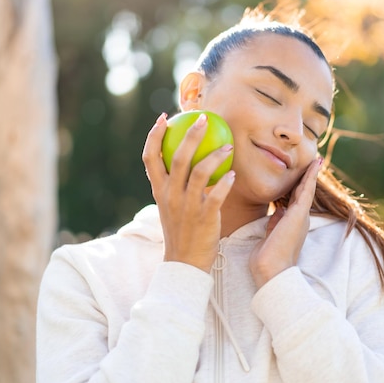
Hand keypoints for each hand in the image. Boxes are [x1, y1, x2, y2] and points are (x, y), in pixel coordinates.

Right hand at [142, 113, 235, 272]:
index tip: (163, 118)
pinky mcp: (204, 218)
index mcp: (159, 190)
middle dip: (190, 134)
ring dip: (215, 155)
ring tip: (229, 145)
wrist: (184, 264)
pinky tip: (233, 173)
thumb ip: (175, 184)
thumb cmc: (181, 231)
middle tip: (203, 119)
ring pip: (200, 171)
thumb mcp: (170, 206)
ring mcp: (186, 206)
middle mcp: (170, 195)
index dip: (155, 135)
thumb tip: (187, 160)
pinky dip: (225, 182)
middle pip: (178, 157)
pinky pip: (217, 194)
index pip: (150, 157)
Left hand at [249, 157, 322, 287]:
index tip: (301, 174)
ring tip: (316, 160)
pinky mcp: (298, 215)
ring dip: (311, 174)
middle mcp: (299, 219)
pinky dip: (311, 177)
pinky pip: (306, 191)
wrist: (271, 271)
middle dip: (307, 178)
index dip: (298, 186)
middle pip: (303, 193)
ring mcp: (300, 216)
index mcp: (292, 223)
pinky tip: (314, 165)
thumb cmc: (266, 259)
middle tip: (313, 162)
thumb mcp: (269, 236)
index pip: (295, 200)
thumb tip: (277, 211)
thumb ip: (274, 223)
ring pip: (307, 190)